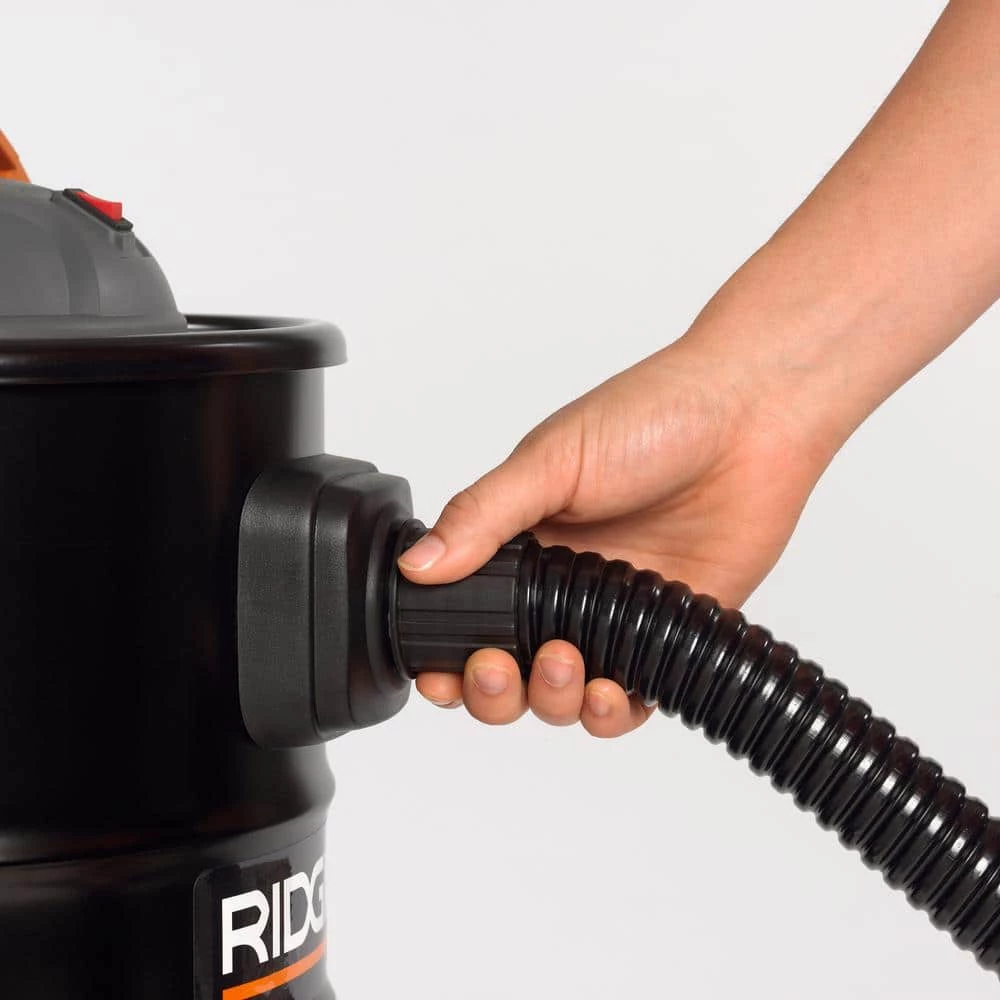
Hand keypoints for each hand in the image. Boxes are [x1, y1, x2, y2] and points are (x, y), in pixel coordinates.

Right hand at [397, 328, 837, 737]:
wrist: (751, 417)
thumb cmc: (653, 416)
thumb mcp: (550, 460)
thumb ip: (483, 516)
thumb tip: (417, 565)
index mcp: (523, 544)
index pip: (466, 615)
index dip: (444, 654)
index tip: (438, 672)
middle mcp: (563, 587)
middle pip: (505, 669)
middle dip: (490, 690)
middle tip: (497, 669)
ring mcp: (613, 615)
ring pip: (560, 694)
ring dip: (549, 699)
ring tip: (563, 663)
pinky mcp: (666, 636)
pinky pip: (628, 700)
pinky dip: (607, 713)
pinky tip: (604, 691)